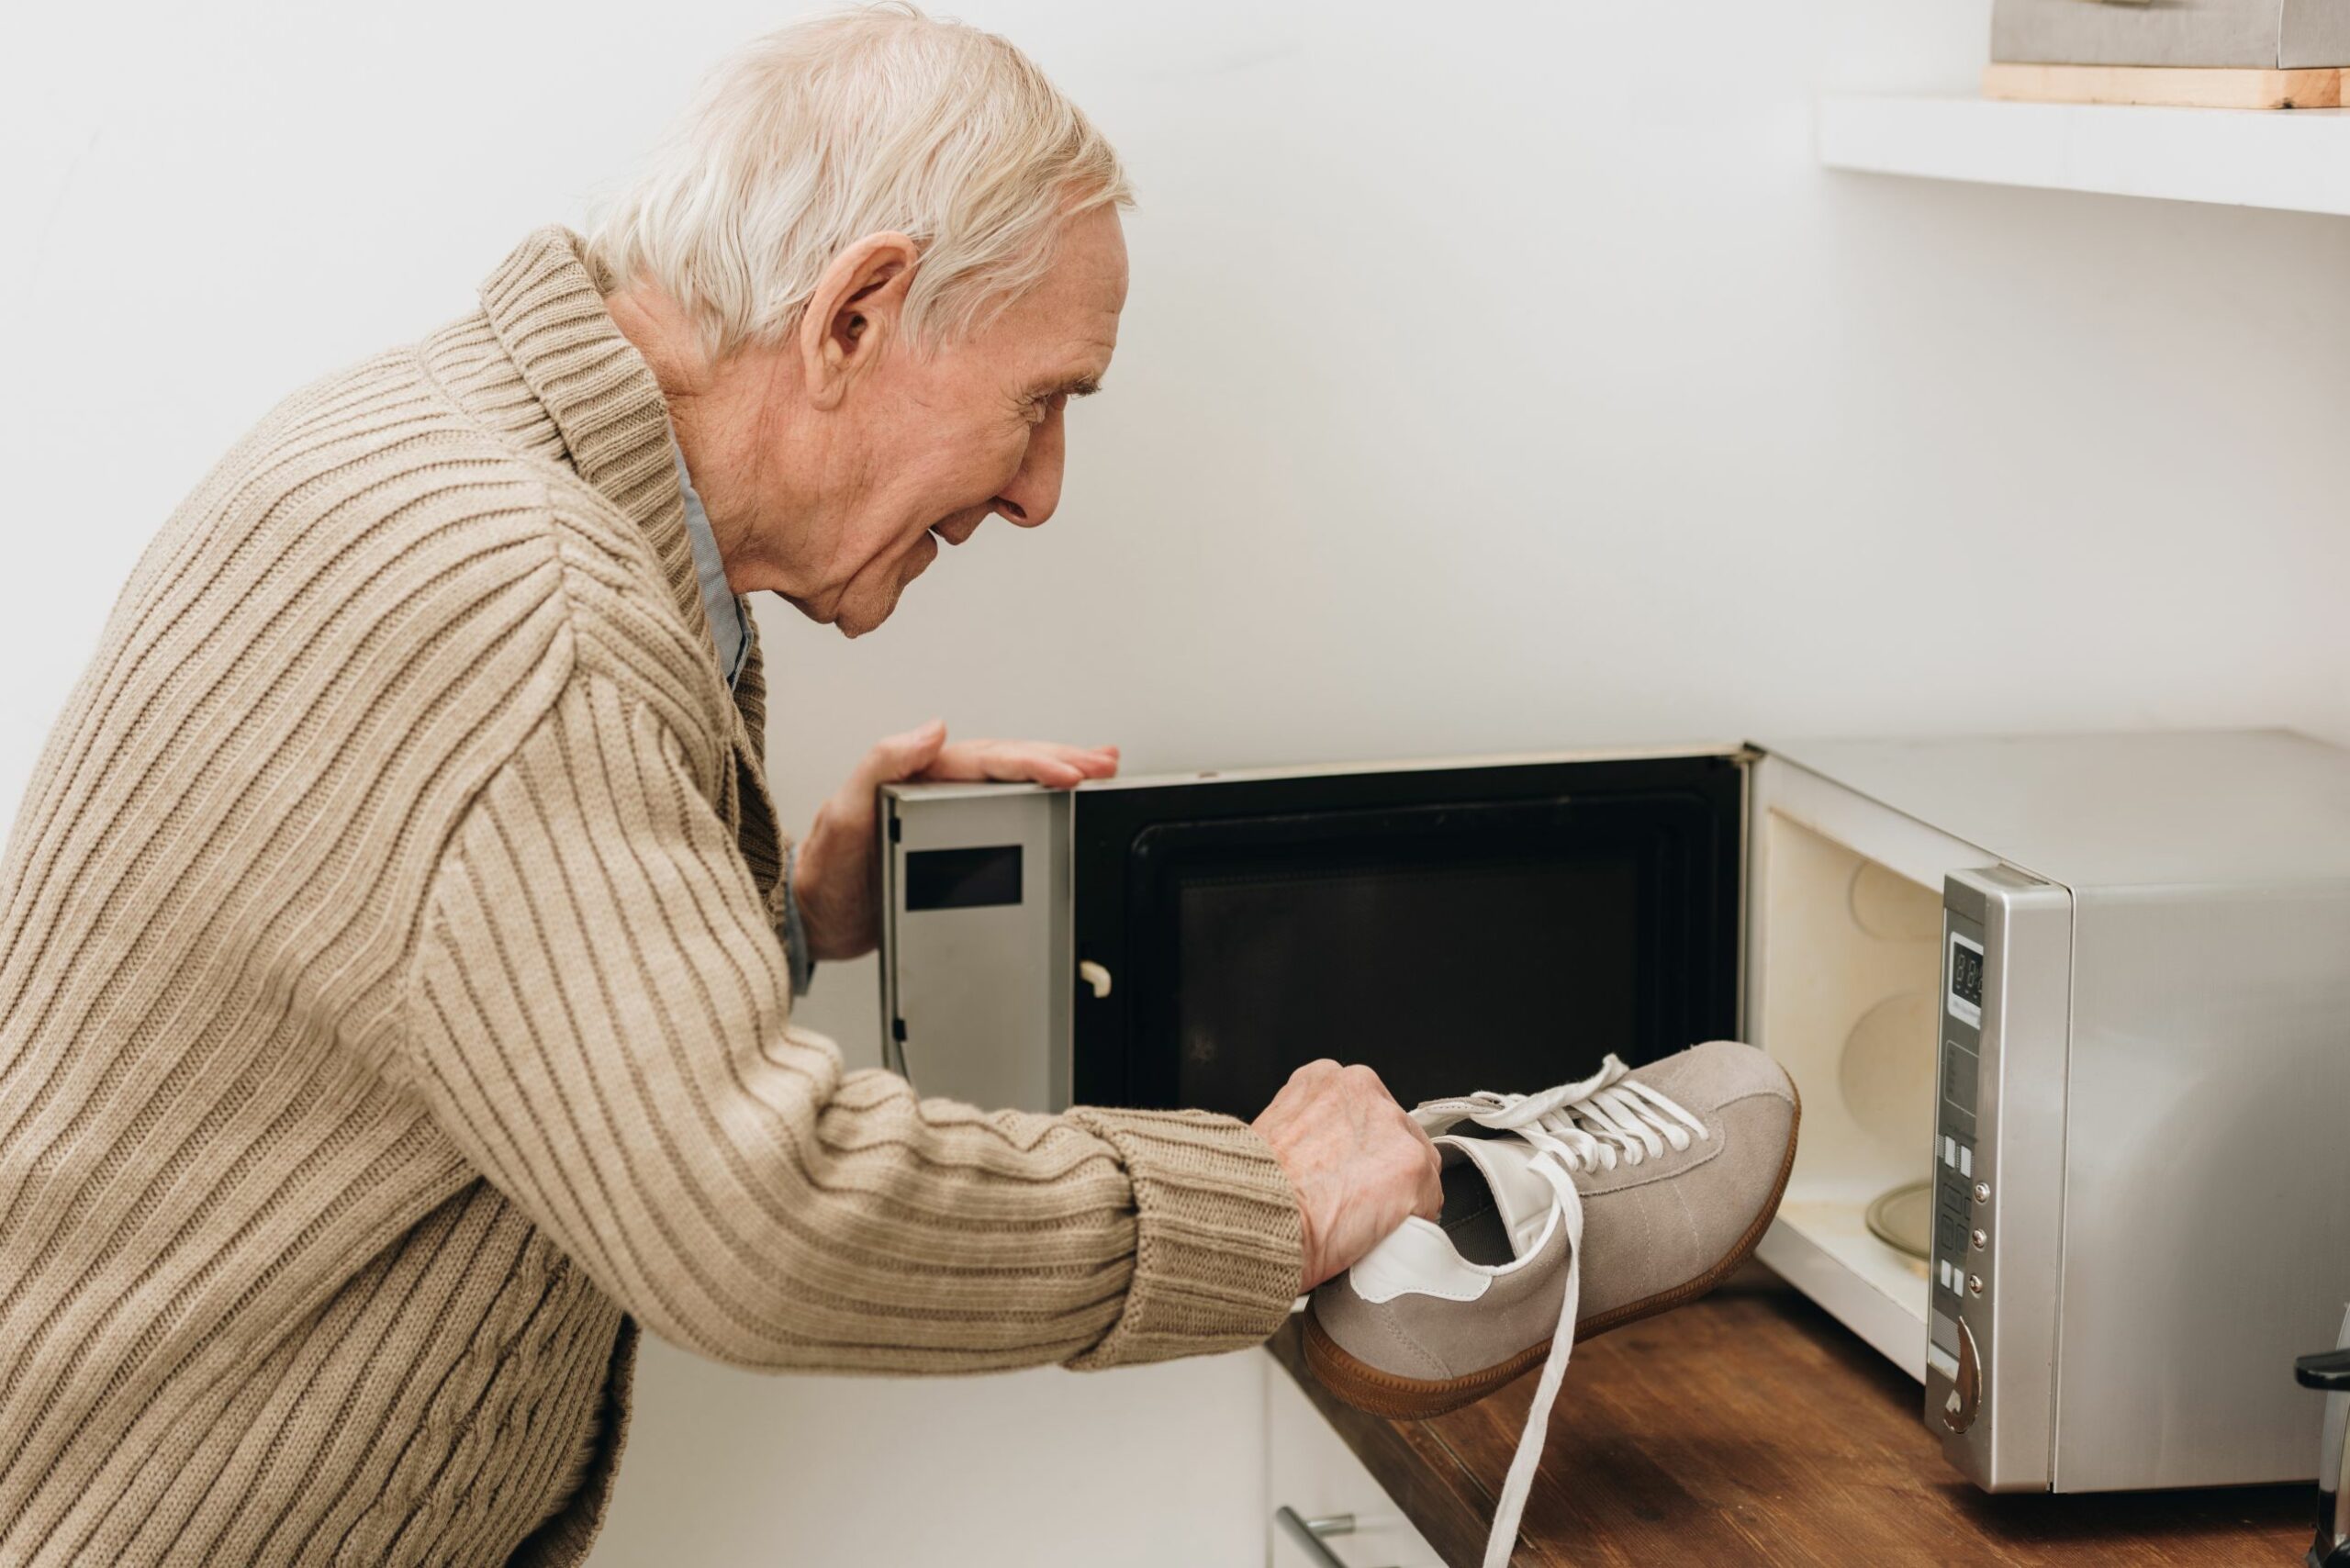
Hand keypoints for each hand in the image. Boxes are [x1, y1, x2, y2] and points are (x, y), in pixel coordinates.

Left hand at [793, 720, 1119, 961]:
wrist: (815, 920)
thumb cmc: (824, 870)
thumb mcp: (845, 814)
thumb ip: (881, 765)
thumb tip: (930, 729)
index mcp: (917, 775)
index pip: (986, 760)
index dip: (1032, 761)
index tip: (1070, 770)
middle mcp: (936, 789)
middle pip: (1009, 765)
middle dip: (1060, 760)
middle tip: (1103, 763)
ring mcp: (947, 815)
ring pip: (1012, 786)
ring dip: (1056, 775)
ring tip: (1098, 770)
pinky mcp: (954, 845)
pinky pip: (1005, 816)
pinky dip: (1038, 805)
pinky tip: (1061, 806)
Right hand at [1253, 1061, 1443, 1291]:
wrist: (1252, 1213)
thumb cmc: (1251, 1187)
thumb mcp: (1273, 1135)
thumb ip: (1308, 1133)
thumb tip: (1320, 1161)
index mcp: (1322, 1078)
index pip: (1362, 1111)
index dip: (1358, 1149)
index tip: (1346, 1171)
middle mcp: (1360, 1088)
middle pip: (1393, 1132)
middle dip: (1379, 1167)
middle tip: (1352, 1199)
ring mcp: (1390, 1124)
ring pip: (1414, 1163)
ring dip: (1398, 1192)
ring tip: (1363, 1220)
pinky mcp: (1412, 1164)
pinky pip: (1429, 1198)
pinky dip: (1412, 1219)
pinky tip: (1381, 1232)